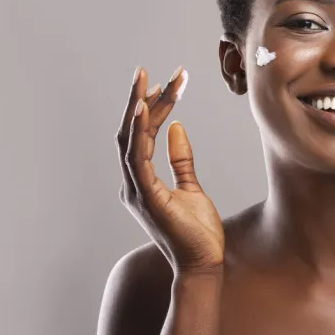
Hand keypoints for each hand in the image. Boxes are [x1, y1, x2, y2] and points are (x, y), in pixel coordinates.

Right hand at [115, 66, 224, 272]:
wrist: (203, 263)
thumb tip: (175, 126)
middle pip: (133, 132)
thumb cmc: (197, 231)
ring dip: (138, 108)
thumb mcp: (191, 186)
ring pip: (131, 140)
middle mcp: (134, 182)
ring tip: (145, 80)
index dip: (153, 108)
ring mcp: (136, 189)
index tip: (166, 84)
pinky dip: (138, 131)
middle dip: (140, 100)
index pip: (145, 135)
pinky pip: (137, 157)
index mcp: (143, 180)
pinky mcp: (146, 196)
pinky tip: (144, 109)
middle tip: (146, 71)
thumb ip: (181, 158)